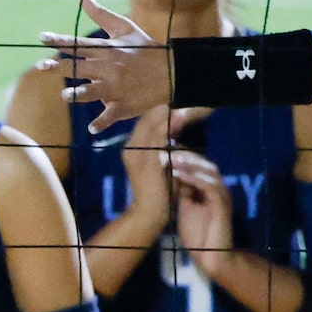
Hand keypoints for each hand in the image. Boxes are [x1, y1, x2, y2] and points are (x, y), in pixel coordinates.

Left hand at [43, 0, 170, 130]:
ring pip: (95, 92)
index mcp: (107, 50)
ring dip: (80, 94)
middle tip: (40, 66)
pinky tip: (91, 130)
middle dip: (59, 67)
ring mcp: (117, 88)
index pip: (79, 44)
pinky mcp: (124, 106)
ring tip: (66, 96)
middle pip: (80, 67)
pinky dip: (102, 123)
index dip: (59, 40)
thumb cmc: (144, 47)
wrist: (171, 71)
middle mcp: (109, 68)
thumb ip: (98, 12)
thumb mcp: (123, 27)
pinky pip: (111, 116)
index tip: (41, 37)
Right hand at [118, 105, 206, 223]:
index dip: (157, 112)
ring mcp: (137, 155)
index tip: (172, 102)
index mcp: (131, 150)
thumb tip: (174, 136)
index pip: (143, 124)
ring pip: (151, 127)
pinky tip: (179, 118)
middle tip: (177, 97)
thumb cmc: (157, 192)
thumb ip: (161, 151)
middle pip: (145, 121)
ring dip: (168, 115)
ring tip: (182, 105)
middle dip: (162, 109)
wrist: (149, 214)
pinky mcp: (147, 162)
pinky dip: (169, 127)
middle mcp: (130, 149)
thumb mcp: (157, 167)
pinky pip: (157, 139)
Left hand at [168, 148, 234, 262]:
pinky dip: (194, 178)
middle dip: (185, 154)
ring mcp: (223, 196)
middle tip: (165, 148)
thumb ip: (181, 189)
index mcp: (210, 187)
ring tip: (169, 157)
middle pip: (204, 163)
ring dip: (188, 163)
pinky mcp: (223, 206)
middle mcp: (218, 188)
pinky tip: (178, 174)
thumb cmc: (197, 233)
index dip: (181, 156)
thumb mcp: (185, 205)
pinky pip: (210, 187)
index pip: (198, 164)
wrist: (210, 257)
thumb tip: (169, 173)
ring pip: (208, 171)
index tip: (162, 149)